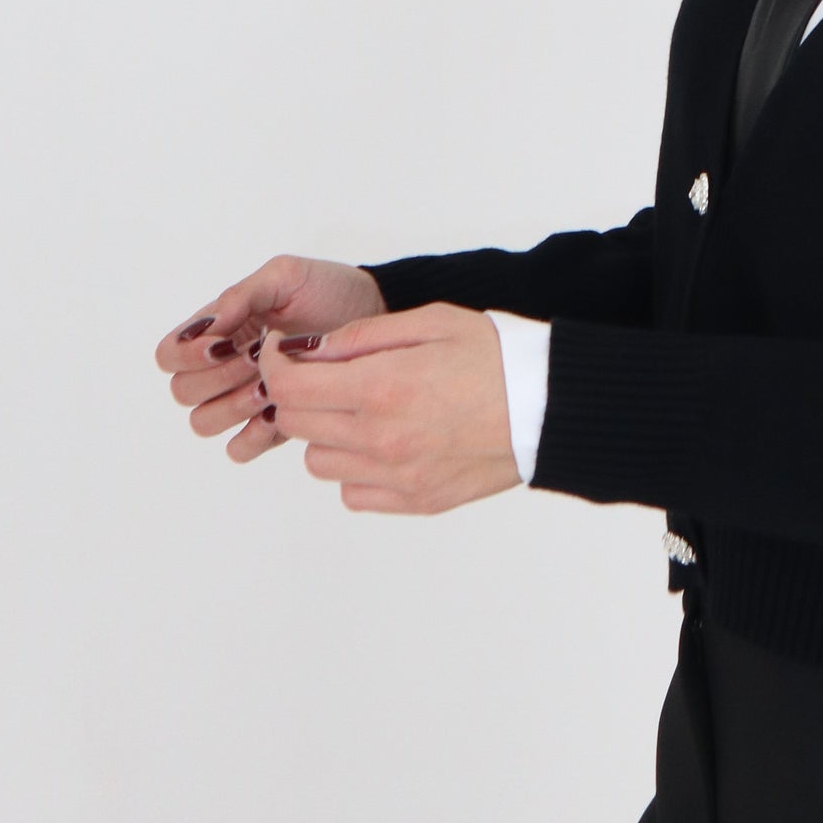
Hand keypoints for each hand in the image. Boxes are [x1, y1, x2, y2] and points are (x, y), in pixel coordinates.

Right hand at [155, 255, 385, 462]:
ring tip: (269, 385)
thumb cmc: (328, 290)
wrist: (375, 316)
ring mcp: (245, 397)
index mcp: (218, 329)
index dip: (185, 355)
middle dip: (216, 378)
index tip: (225, 343)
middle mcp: (223, 366)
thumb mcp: (285, 277)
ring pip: (204, 422)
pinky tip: (277, 412)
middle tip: (256, 360)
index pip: (168, 355)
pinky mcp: (272, 424)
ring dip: (233, 405)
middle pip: (183, 393)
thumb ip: (241, 296)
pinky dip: (251, 436)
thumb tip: (207, 328)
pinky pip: (238, 448)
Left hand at [259, 301, 519, 513]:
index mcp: (382, 386)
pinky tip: (385, 441)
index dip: (275, 364)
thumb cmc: (495, 356)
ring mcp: (396, 476)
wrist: (547, 407)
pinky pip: (353, 492)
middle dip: (298, 394)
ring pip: (318, 462)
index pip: (290, 386)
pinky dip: (356, 468)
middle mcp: (380, 438)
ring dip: (326, 433)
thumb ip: (363, 335)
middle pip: (296, 424)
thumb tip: (310, 349)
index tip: (284, 352)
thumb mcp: (430, 322)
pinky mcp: (413, 501)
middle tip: (324, 375)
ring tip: (363, 408)